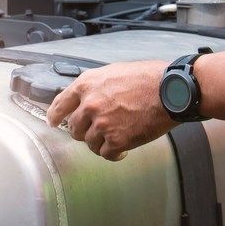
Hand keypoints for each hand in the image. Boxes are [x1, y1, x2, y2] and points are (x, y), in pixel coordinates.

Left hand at [46, 60, 174, 160]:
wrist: (171, 90)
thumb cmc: (148, 78)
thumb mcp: (114, 71)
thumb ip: (96, 86)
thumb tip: (86, 98)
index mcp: (87, 85)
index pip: (60, 104)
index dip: (54, 115)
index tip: (53, 122)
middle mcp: (90, 105)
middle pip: (73, 128)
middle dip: (84, 131)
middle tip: (98, 130)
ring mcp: (102, 124)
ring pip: (89, 143)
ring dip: (100, 143)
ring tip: (115, 137)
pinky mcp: (117, 140)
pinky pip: (106, 154)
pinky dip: (113, 154)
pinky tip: (122, 150)